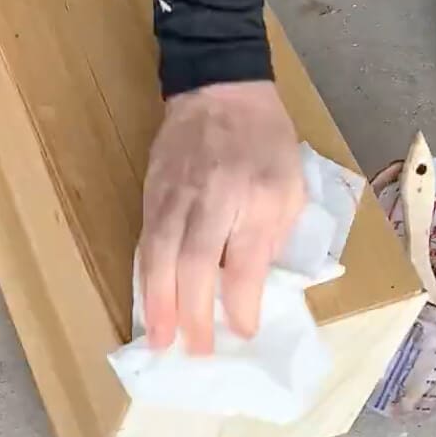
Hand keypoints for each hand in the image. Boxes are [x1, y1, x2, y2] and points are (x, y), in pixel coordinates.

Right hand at [140, 80, 305, 355]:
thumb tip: (253, 286)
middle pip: (193, 263)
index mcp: (253, 195)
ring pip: (158, 253)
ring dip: (157, 300)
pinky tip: (148, 297)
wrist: (219, 85)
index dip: (241, 304)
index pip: (243, 261)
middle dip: (192, 313)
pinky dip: (144, 272)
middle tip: (194, 352)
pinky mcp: (151, 188)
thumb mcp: (291, 185)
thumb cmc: (265, 139)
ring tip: (159, 338)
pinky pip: (145, 237)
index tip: (242, 332)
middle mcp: (209, 197)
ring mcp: (174, 192)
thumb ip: (274, 235)